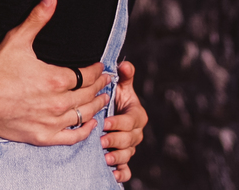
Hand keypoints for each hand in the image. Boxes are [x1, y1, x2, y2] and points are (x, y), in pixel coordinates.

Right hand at [0, 0, 111, 145]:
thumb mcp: (17, 39)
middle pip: (88, 94)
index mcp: (55, 79)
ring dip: (96, 106)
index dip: (96, 70)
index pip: (86, 75)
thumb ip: (38, 18)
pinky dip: (84, 130)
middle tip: (106, 81)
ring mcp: (50, 122)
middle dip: (100, 86)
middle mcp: (57, 102)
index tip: (100, 67)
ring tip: (103, 98)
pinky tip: (90, 123)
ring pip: (84, 114)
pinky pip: (72, 137)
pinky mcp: (42, 136)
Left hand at [100, 60, 147, 182]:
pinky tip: (113, 175)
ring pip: (128, 155)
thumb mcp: (121, 87)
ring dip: (117, 157)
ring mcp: (130, 147)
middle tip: (101, 140)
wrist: (111, 113)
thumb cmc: (116, 98)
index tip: (105, 122)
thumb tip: (124, 64)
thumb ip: (124, 76)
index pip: (130, 121)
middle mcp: (136, 133)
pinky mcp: (124, 159)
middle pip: (129, 140)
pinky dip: (121, 174)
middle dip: (116, 140)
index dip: (118, 123)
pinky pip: (126, 170)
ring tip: (106, 157)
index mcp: (137, 116)